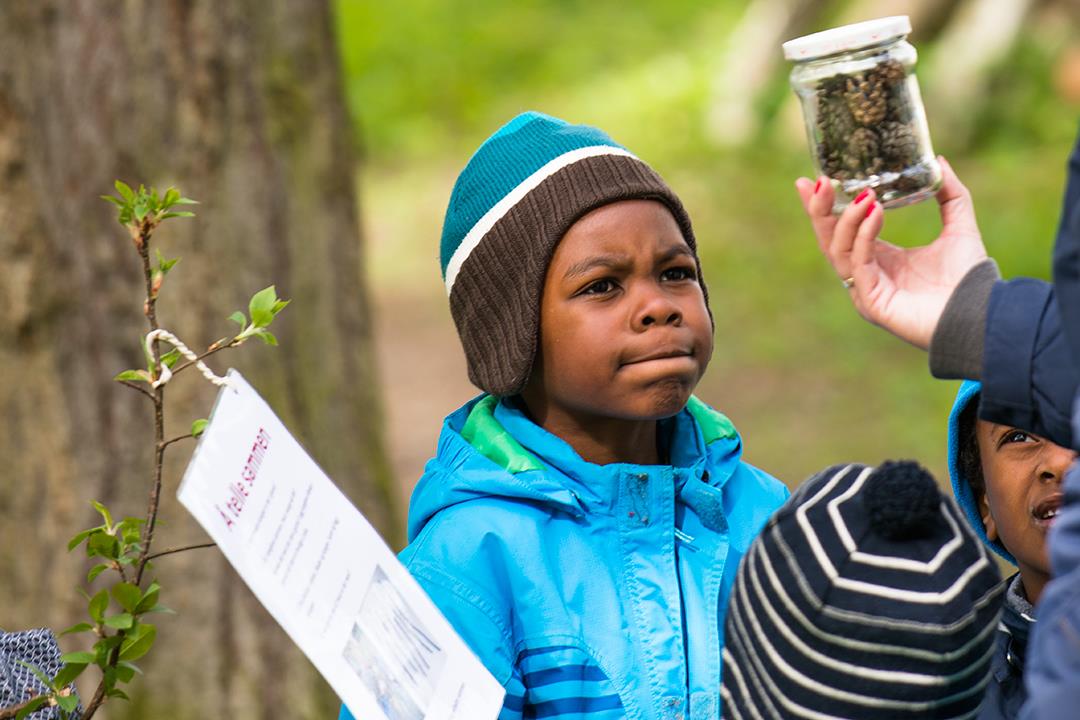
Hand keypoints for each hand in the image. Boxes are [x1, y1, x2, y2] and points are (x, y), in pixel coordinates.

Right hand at [795, 157, 987, 349]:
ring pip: (838, 251)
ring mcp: (865, 290)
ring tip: (864, 196)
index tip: (812, 179)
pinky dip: (863, 236)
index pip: (842, 229)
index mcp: (880, 259)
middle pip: (829, 240)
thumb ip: (951, 195)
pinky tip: (874, 212)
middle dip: (820, 210)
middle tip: (819, 183)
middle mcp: (866, 274)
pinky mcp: (871, 302)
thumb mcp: (959, 227)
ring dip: (846, 220)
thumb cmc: (969, 279)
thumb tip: (940, 162)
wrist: (981, 313)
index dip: (825, 206)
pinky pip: (859, 263)